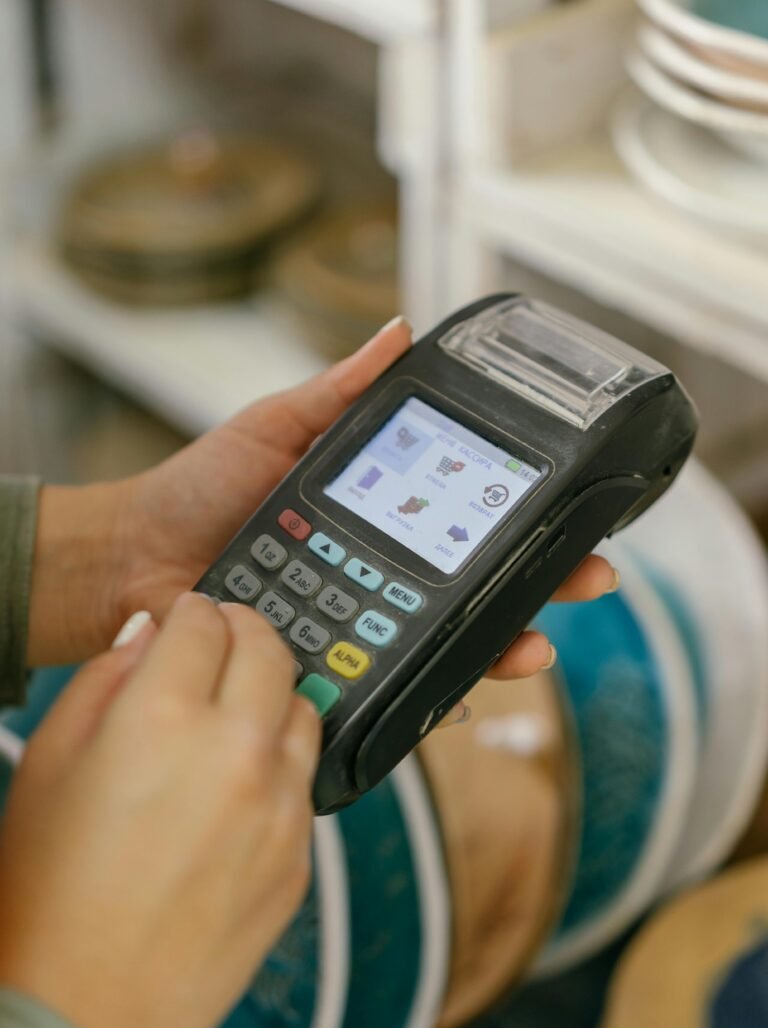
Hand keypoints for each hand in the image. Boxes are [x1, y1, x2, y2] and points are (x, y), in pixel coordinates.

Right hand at [0, 594, 319, 1027]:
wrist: (87, 1011)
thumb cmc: (51, 895)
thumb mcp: (50, 761)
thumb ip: (105, 680)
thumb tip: (149, 638)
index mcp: (163, 719)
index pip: (203, 623)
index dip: (191, 610)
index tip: (188, 616)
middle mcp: (234, 753)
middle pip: (269, 650)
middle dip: (245, 631)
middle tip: (225, 637)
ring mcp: (279, 807)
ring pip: (304, 710)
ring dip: (273, 694)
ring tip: (240, 708)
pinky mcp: (301, 855)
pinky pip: (306, 781)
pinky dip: (280, 764)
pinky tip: (243, 782)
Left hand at [28, 317, 617, 672]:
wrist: (135, 556)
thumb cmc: (200, 489)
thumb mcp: (275, 427)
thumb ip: (338, 392)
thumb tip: (400, 331)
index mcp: (379, 518)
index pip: (468, 519)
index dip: (526, 519)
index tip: (576, 512)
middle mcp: (380, 574)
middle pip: (477, 586)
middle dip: (541, 585)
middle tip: (588, 577)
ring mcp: (359, 625)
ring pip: (446, 643)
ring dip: (501, 646)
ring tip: (533, 644)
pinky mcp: (328, 670)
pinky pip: (389, 688)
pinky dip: (429, 697)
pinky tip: (460, 695)